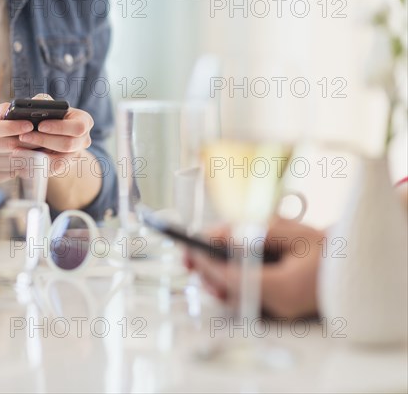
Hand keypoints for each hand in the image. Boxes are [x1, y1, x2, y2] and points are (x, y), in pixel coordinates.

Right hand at [0, 102, 35, 192]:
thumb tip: (17, 106)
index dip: (12, 127)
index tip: (29, 125)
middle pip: (7, 146)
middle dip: (29, 142)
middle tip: (44, 137)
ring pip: (13, 161)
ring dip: (30, 155)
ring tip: (41, 148)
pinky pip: (11, 172)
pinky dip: (23, 166)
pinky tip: (29, 160)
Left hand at [16, 94, 93, 175]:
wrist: (50, 131)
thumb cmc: (48, 113)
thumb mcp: (48, 104)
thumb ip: (43, 102)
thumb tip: (34, 105)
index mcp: (84, 122)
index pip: (78, 128)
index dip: (59, 128)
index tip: (40, 126)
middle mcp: (84, 140)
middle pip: (67, 145)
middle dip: (44, 141)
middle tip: (23, 137)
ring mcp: (75, 156)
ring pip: (59, 161)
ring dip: (36, 156)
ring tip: (17, 150)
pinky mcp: (63, 167)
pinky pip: (50, 171)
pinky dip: (34, 167)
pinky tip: (19, 162)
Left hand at [185, 217, 324, 317]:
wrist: (356, 266)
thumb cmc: (329, 249)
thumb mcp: (293, 232)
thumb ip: (253, 231)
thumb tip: (215, 233)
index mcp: (284, 289)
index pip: (233, 279)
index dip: (208, 264)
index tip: (190, 249)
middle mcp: (278, 307)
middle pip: (229, 291)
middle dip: (206, 270)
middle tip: (187, 253)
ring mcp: (278, 311)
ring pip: (236, 296)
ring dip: (215, 276)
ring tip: (197, 258)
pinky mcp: (278, 309)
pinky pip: (247, 297)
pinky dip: (231, 281)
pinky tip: (219, 267)